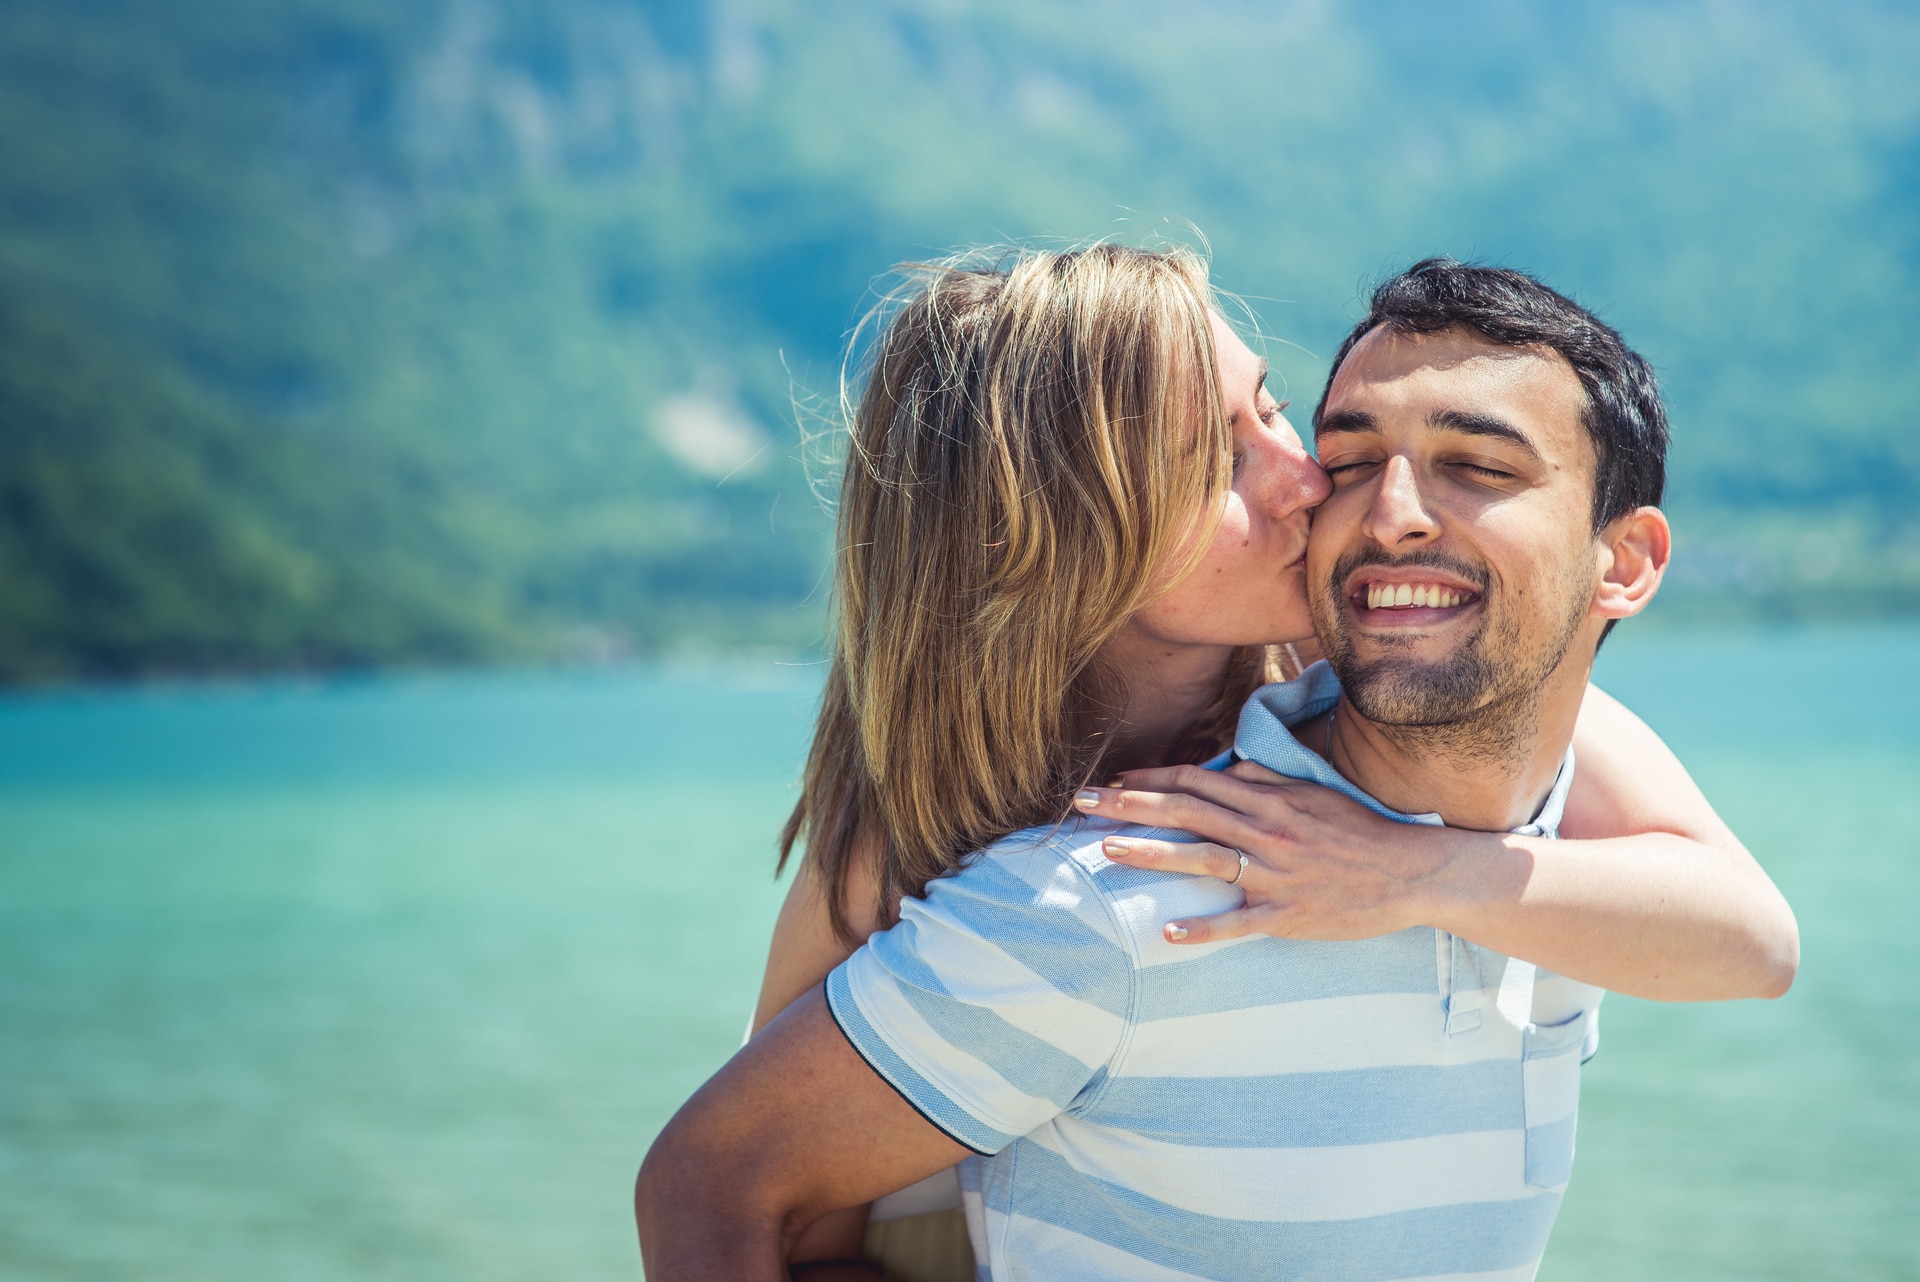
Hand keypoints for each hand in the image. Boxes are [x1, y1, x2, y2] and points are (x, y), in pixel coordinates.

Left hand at [1071, 760, 1449, 943]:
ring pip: (1203, 858)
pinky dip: (1203, 927)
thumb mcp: (1314, 793)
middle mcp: (1268, 830)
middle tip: (1083, 804)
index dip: (1152, 778)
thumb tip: (1228, 768)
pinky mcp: (1288, 914)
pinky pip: (1239, 921)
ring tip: (1106, 851)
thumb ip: (1268, 780)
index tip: (1113, 781)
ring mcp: (1276, 873)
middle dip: (1130, 805)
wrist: (1413, 873)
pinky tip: (1167, 931)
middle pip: (1187, 811)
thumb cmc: (1361, 831)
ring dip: (1152, 854)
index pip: (1199, 780)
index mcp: (1271, 799)